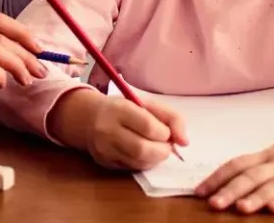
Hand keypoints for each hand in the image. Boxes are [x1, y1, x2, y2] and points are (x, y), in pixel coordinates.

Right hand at [51, 89, 189, 170]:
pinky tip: (143, 154)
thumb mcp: (147, 104)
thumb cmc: (123, 109)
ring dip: (155, 159)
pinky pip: (132, 169)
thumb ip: (171, 118)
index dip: (164, 133)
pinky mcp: (104, 163)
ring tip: (155, 149)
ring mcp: (104, 149)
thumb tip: (185, 142)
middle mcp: (108, 130)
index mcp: (120, 109)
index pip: (148, 126)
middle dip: (162, 151)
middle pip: (143, 149)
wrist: (88, 118)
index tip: (165, 132)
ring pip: (138, 162)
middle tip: (166, 146)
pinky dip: (144, 163)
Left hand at [197, 114, 273, 213]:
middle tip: (213, 203)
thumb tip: (231, 176)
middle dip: (230, 190)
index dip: (218, 177)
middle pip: (252, 176)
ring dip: (256, 197)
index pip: (238, 164)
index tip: (199, 191)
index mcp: (270, 154)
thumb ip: (261, 164)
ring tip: (241, 209)